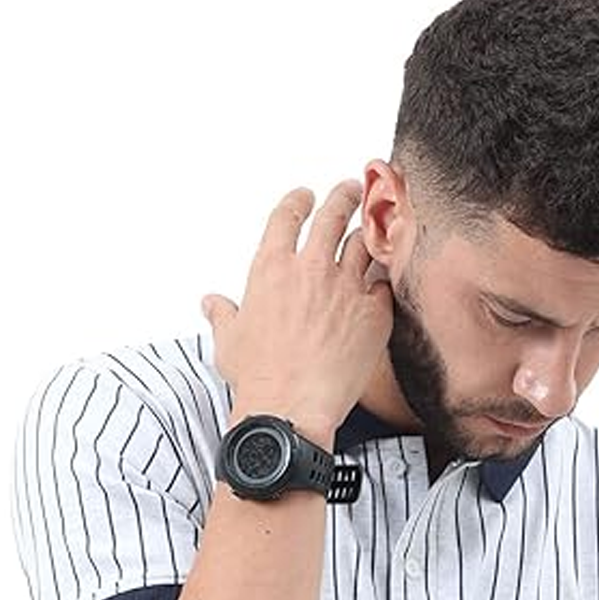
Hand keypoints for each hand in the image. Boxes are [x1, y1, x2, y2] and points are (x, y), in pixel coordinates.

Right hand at [202, 179, 392, 442]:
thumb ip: (223, 315)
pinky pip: (385, 284)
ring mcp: (346, 288)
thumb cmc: (257, 379)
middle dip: (345, 196)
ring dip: (370, 230)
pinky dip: (384, 278)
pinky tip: (387, 277)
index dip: (298, 201)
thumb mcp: (229, 342)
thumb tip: (211, 304)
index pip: (287, 216)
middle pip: (333, 214)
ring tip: (376, 225)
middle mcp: (310, 269)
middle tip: (352, 190)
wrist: (291, 409)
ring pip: (364, 242)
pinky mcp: (374, 314)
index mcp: (271, 268)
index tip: (305, 196)